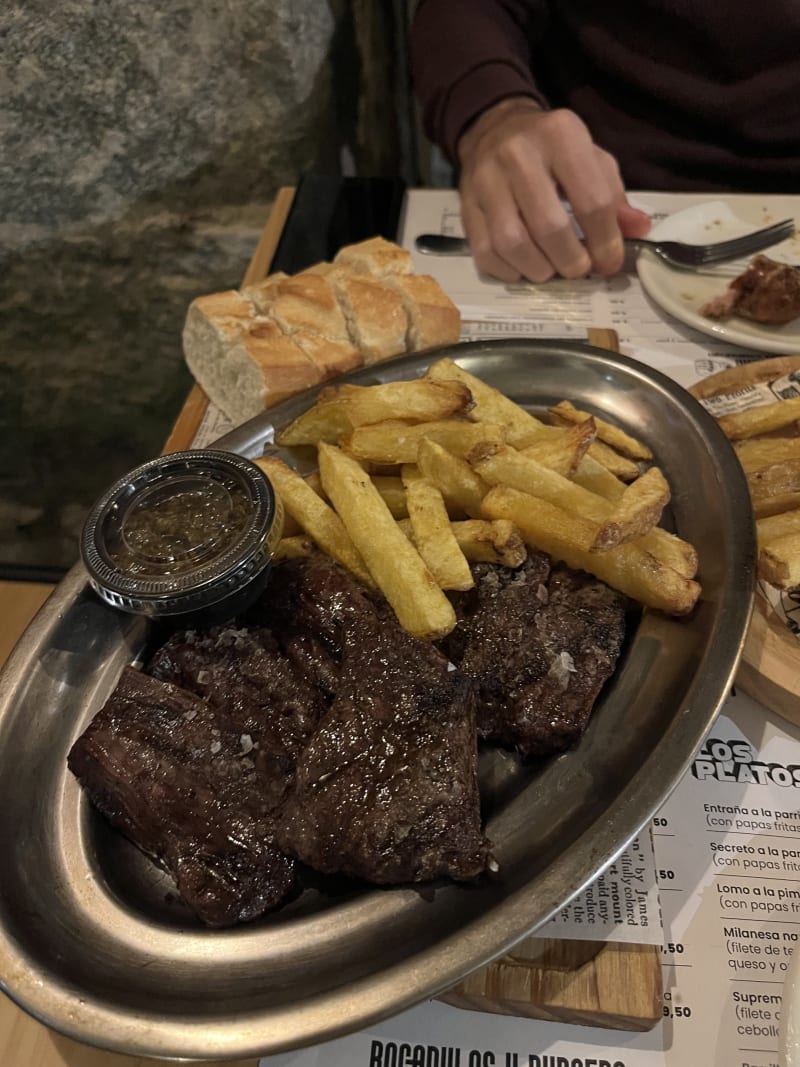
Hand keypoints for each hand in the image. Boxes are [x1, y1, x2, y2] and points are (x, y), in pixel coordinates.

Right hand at [457, 97, 651, 282]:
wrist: (493, 129)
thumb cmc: (551, 150)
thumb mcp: (590, 158)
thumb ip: (614, 195)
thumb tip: (638, 230)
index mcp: (561, 135)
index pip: (591, 201)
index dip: (606, 242)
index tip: (610, 262)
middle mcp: (519, 153)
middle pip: (550, 227)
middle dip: (571, 261)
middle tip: (579, 269)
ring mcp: (486, 180)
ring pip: (512, 244)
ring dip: (539, 269)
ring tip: (552, 270)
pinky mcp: (466, 205)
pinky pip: (485, 252)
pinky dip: (509, 270)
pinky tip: (524, 267)